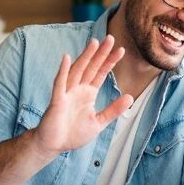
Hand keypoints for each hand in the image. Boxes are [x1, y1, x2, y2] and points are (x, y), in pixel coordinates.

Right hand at [32, 35, 132, 156]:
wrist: (53, 145)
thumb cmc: (73, 133)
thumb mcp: (98, 122)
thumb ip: (113, 110)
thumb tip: (130, 97)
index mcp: (87, 93)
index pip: (100, 73)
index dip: (110, 62)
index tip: (121, 50)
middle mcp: (77, 89)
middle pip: (91, 67)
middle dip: (100, 53)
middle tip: (111, 38)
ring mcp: (66, 93)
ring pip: (77, 71)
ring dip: (85, 57)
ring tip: (94, 42)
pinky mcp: (57, 100)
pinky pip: (60, 83)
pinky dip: (63, 71)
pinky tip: (66, 58)